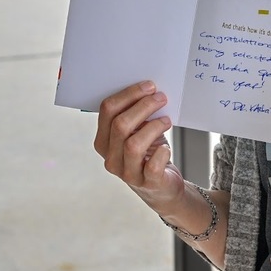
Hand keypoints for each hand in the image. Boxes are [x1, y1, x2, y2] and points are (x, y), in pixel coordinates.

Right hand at [94, 80, 183, 213]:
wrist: (162, 185)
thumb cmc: (149, 152)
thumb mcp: (138, 131)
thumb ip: (136, 113)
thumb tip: (150, 89)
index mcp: (104, 140)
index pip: (107, 111)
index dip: (129, 94)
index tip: (149, 86)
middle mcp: (111, 157)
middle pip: (120, 125)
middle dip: (143, 106)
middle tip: (161, 97)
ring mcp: (127, 173)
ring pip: (133, 144)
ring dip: (153, 126)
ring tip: (166, 120)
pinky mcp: (147, 182)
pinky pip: (152, 166)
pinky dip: (162, 153)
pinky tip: (166, 147)